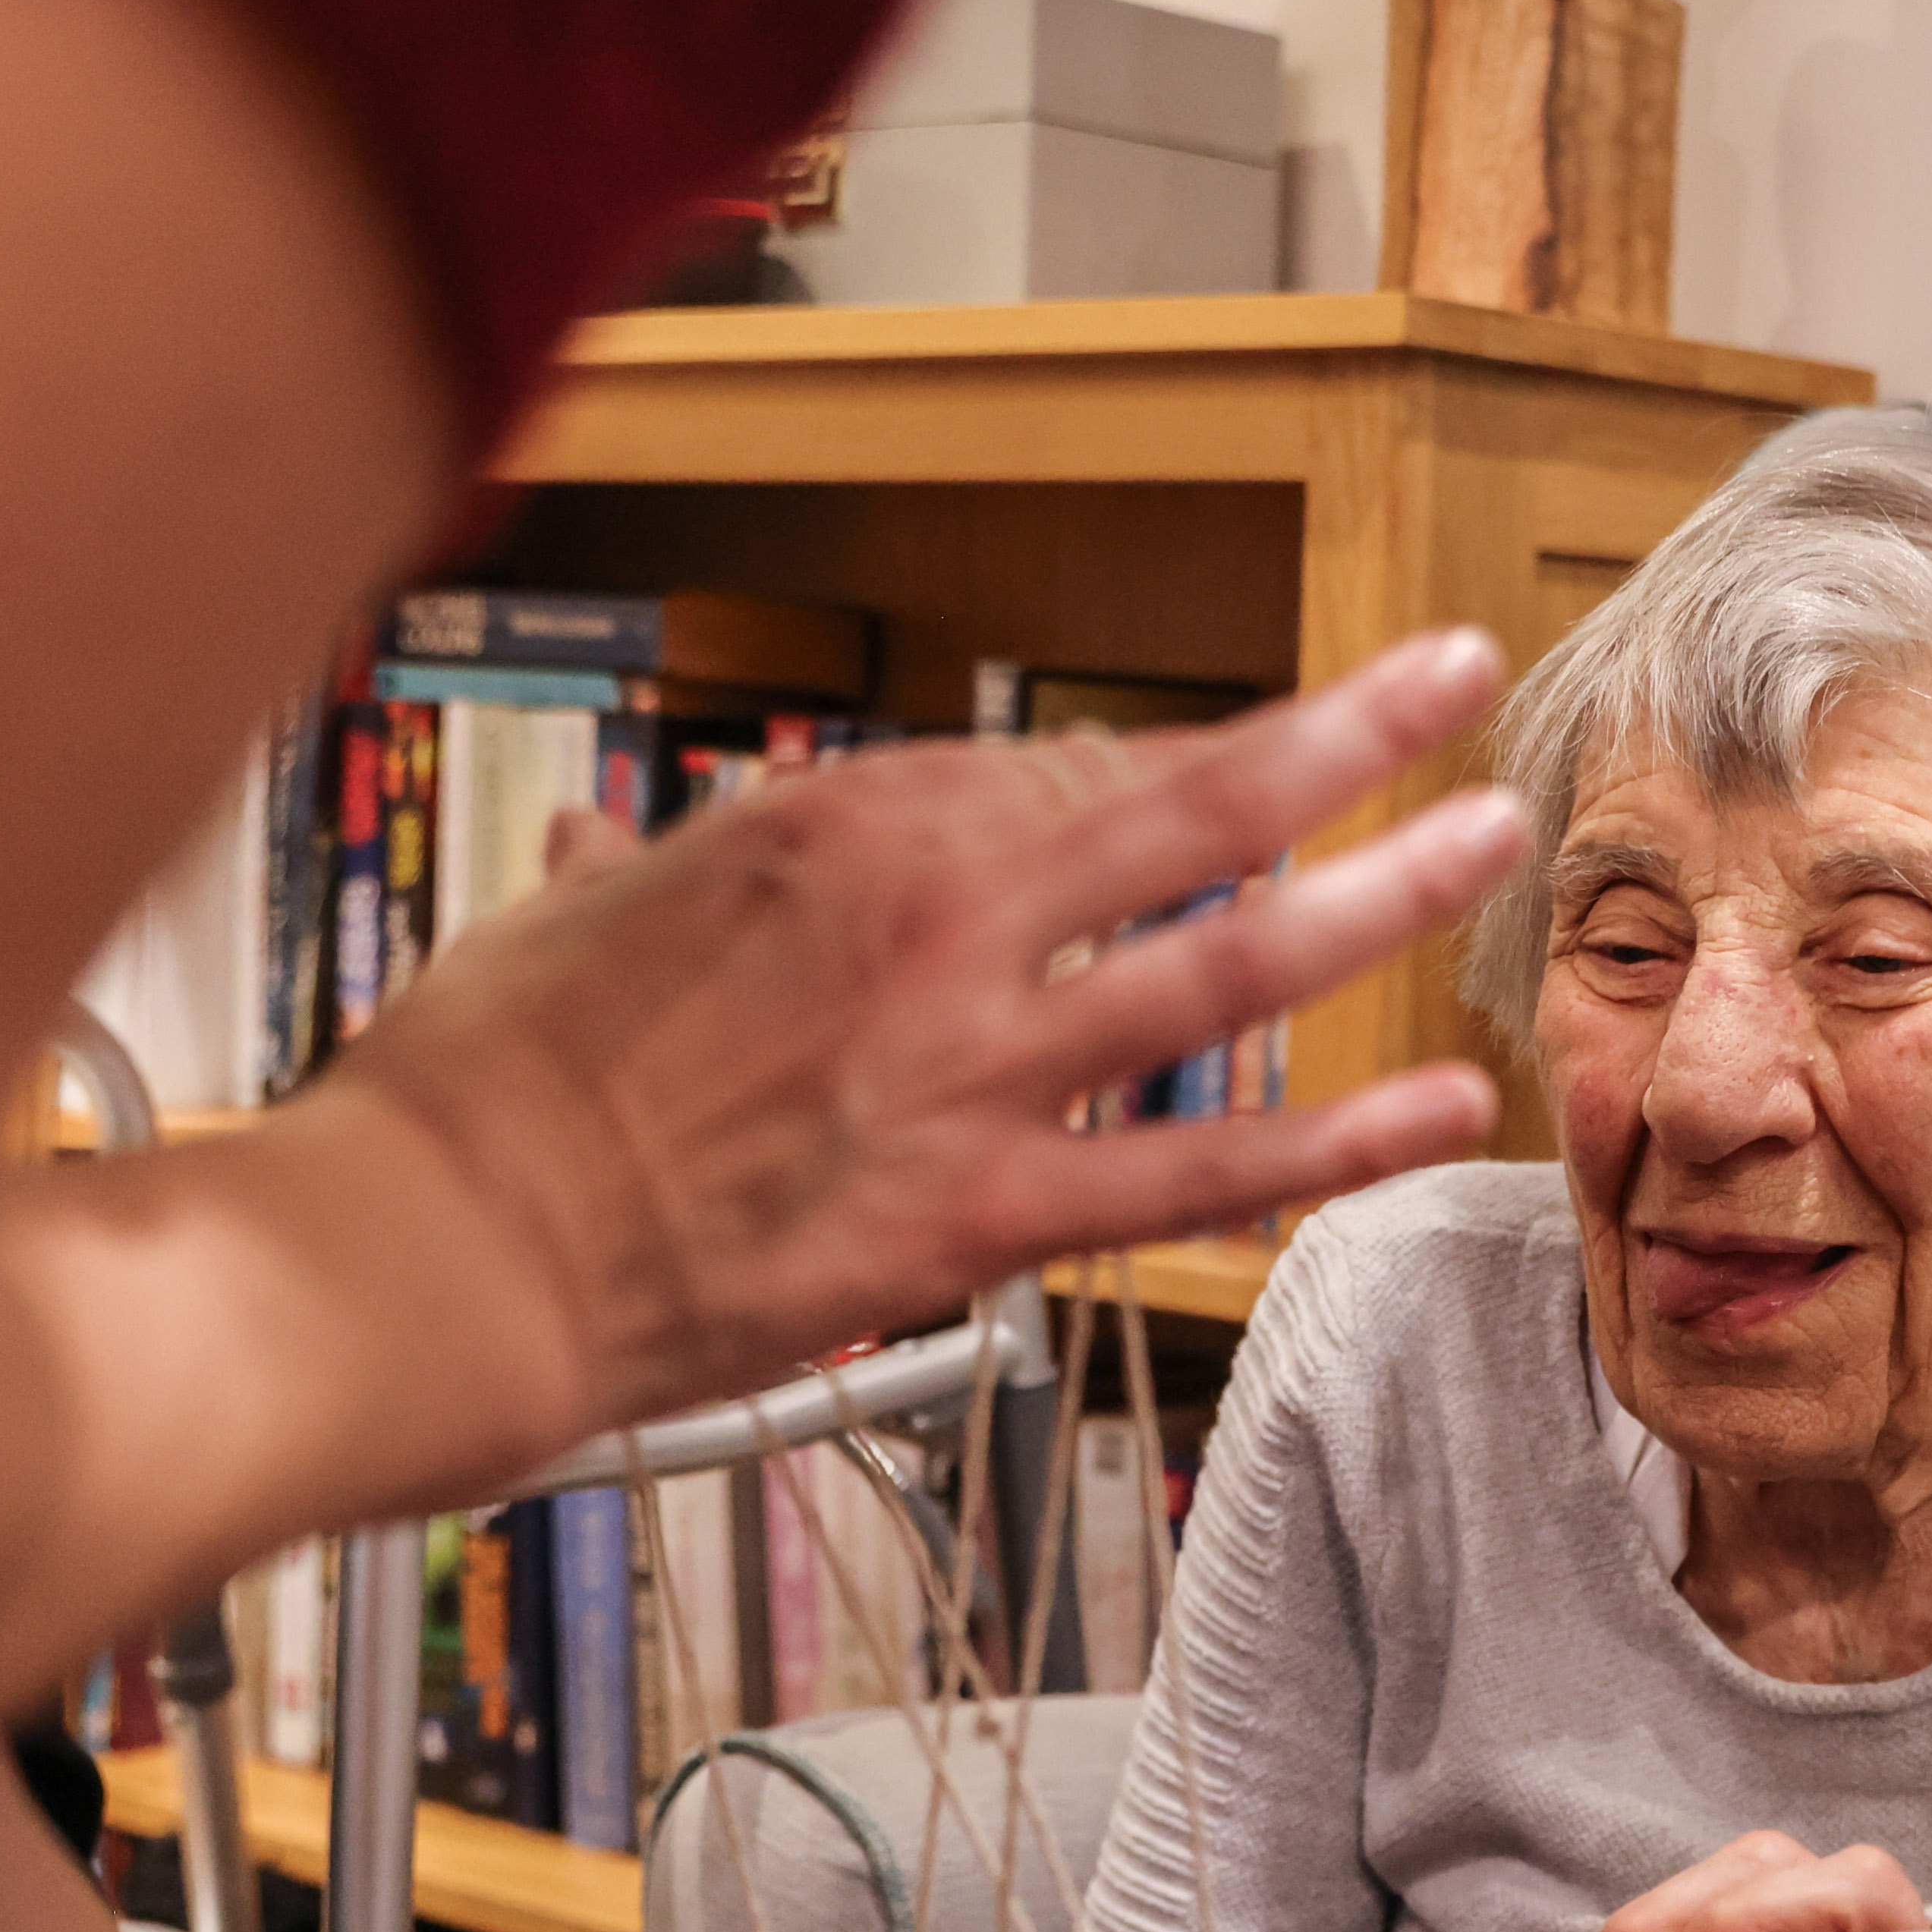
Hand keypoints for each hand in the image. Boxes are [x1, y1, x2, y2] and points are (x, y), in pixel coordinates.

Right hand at [329, 631, 1533, 1448]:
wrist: (438, 1245)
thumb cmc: (481, 1087)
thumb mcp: (570, 919)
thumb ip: (645, 882)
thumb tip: (623, 853)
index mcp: (833, 825)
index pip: (1051, 772)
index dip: (1159, 770)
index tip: (1240, 758)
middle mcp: (929, 919)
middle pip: (1188, 806)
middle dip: (1344, 736)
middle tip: (1455, 686)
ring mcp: (968, 1066)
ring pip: (1229, 965)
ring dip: (1382, 899)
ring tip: (1492, 850)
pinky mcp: (976, 1213)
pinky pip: (1199, 1172)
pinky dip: (1336, 1138)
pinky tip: (1438, 1106)